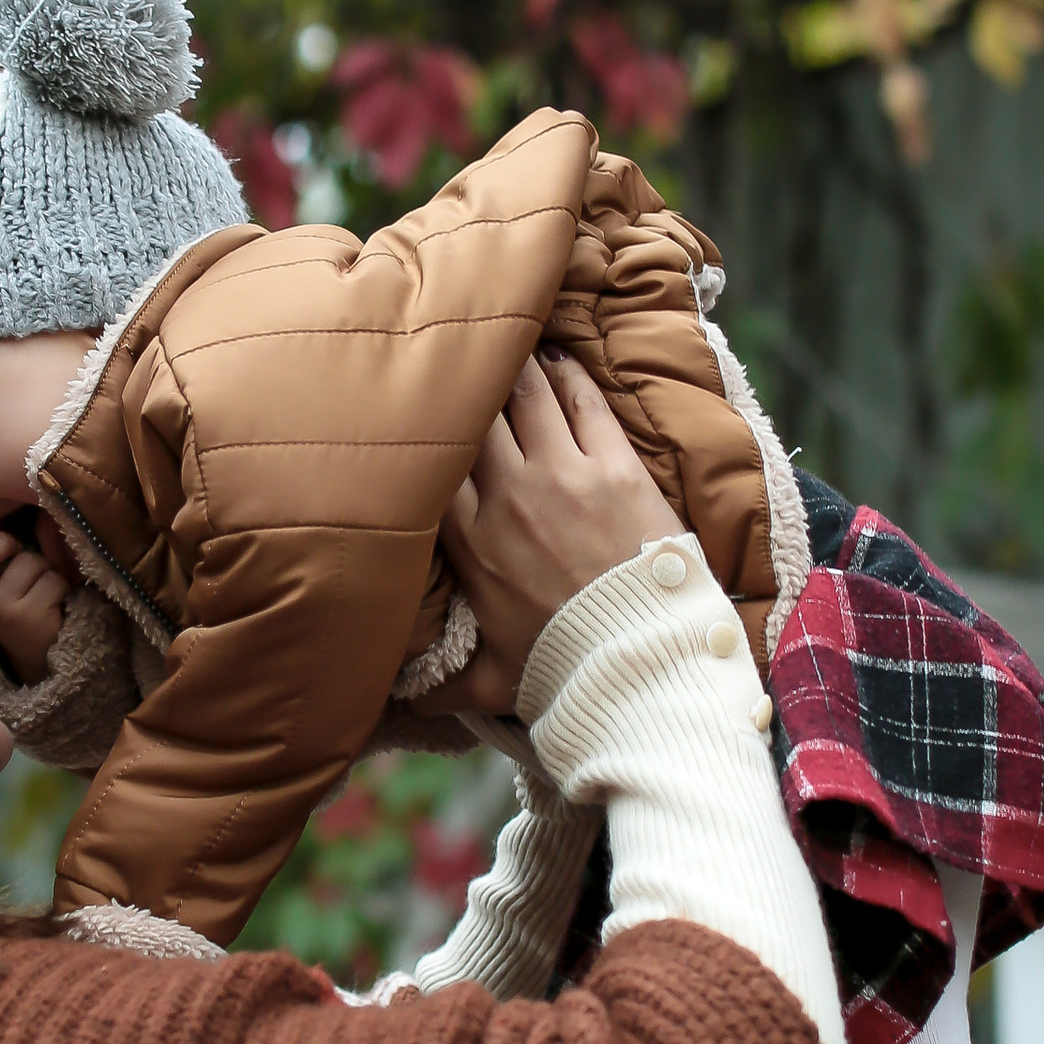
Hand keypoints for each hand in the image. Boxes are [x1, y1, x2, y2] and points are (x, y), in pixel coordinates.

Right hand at [0, 518, 69, 680]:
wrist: (37, 655)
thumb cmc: (17, 610)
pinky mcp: (31, 620)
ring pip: (30, 562)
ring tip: (41, 590)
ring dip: (44, 570)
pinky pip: (54, 580)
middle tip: (20, 556)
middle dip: (10, 544)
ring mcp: (3, 613)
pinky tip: (54, 604)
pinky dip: (61, 586)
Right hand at [438, 351, 669, 701]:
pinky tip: (558, 357)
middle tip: (466, 361)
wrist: (640, 665)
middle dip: (467, 386)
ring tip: (510, 344)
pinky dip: (567, 372)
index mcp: (468, 542)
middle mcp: (506, 496)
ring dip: (515, 366)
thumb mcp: (491, 680)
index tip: (421, 411)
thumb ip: (443, 683)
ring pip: (524, 393)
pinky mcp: (615, 467)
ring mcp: (561, 476)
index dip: (427, 430)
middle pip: (473, 416)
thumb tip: (403, 699)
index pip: (432, 464)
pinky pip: (582, 399)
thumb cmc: (564, 670)